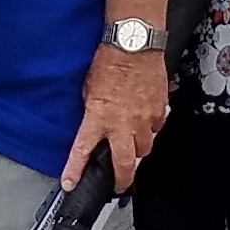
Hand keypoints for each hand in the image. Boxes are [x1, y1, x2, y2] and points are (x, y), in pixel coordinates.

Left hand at [67, 40, 167, 192]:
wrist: (135, 44)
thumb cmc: (110, 60)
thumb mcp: (89, 87)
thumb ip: (93, 109)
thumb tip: (95, 119)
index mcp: (98, 118)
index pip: (82, 151)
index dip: (74, 171)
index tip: (70, 183)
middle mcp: (122, 124)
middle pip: (124, 165)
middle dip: (121, 180)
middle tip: (118, 184)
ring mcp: (144, 120)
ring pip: (144, 149)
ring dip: (137, 150)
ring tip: (132, 144)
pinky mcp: (159, 111)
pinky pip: (156, 128)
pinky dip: (151, 129)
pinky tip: (146, 122)